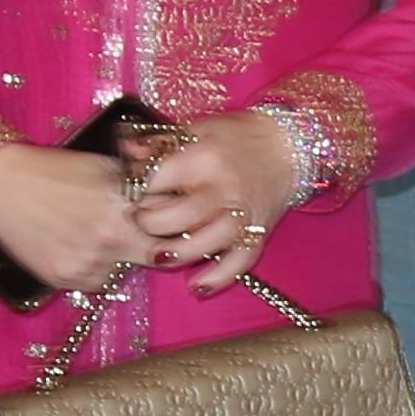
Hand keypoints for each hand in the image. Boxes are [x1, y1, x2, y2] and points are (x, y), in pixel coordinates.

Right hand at [0, 145, 160, 291]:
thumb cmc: (53, 170)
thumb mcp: (106, 168)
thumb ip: (141, 187)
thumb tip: (173, 199)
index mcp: (125, 206)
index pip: (173, 225)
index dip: (175, 222)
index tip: (174, 219)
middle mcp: (110, 238)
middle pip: (158, 255)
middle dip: (154, 243)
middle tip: (139, 231)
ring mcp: (87, 263)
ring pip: (125, 271)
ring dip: (121, 257)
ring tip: (95, 233)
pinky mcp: (64, 278)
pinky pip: (97, 282)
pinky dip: (95, 268)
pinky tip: (78, 245)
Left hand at [125, 114, 302, 293]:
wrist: (289, 146)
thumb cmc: (239, 136)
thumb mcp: (197, 128)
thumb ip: (160, 142)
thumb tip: (125, 152)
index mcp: (203, 159)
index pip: (157, 180)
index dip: (135, 189)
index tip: (128, 193)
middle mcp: (223, 189)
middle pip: (180, 216)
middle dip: (151, 223)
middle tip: (141, 221)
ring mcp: (242, 214)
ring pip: (207, 243)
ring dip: (179, 254)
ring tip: (160, 255)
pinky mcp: (258, 233)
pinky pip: (240, 262)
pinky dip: (219, 278)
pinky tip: (197, 286)